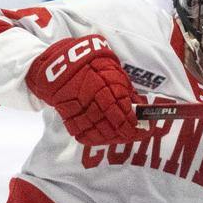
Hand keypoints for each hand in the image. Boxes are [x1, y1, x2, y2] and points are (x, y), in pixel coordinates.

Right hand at [25, 34, 140, 146]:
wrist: (57, 65)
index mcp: (102, 84)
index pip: (121, 110)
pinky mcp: (68, 116)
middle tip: (136, 135)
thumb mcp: (110, 66)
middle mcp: (90, 99)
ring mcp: (78, 109)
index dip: (133, 123)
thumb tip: (138, 104)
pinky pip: (83, 134)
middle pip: (111, 124)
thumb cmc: (88, 63)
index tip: (144, 129)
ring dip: (113, 138)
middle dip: (126, 133)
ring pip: (98, 132)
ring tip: (122, 137)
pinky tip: (105, 138)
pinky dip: (95, 139)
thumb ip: (124, 86)